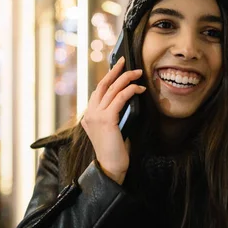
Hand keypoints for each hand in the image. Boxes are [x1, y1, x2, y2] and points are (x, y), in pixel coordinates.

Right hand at [81, 57, 145, 184]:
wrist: (110, 167)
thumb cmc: (114, 152)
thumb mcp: (112, 129)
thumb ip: (113, 115)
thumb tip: (126, 99)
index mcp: (88, 116)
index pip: (97, 91)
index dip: (108, 78)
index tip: (117, 68)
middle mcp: (89, 113)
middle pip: (102, 85)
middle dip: (114, 71)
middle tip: (124, 60)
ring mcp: (96, 116)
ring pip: (112, 89)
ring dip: (126, 78)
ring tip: (138, 73)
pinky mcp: (106, 119)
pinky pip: (120, 98)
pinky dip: (131, 90)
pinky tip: (139, 89)